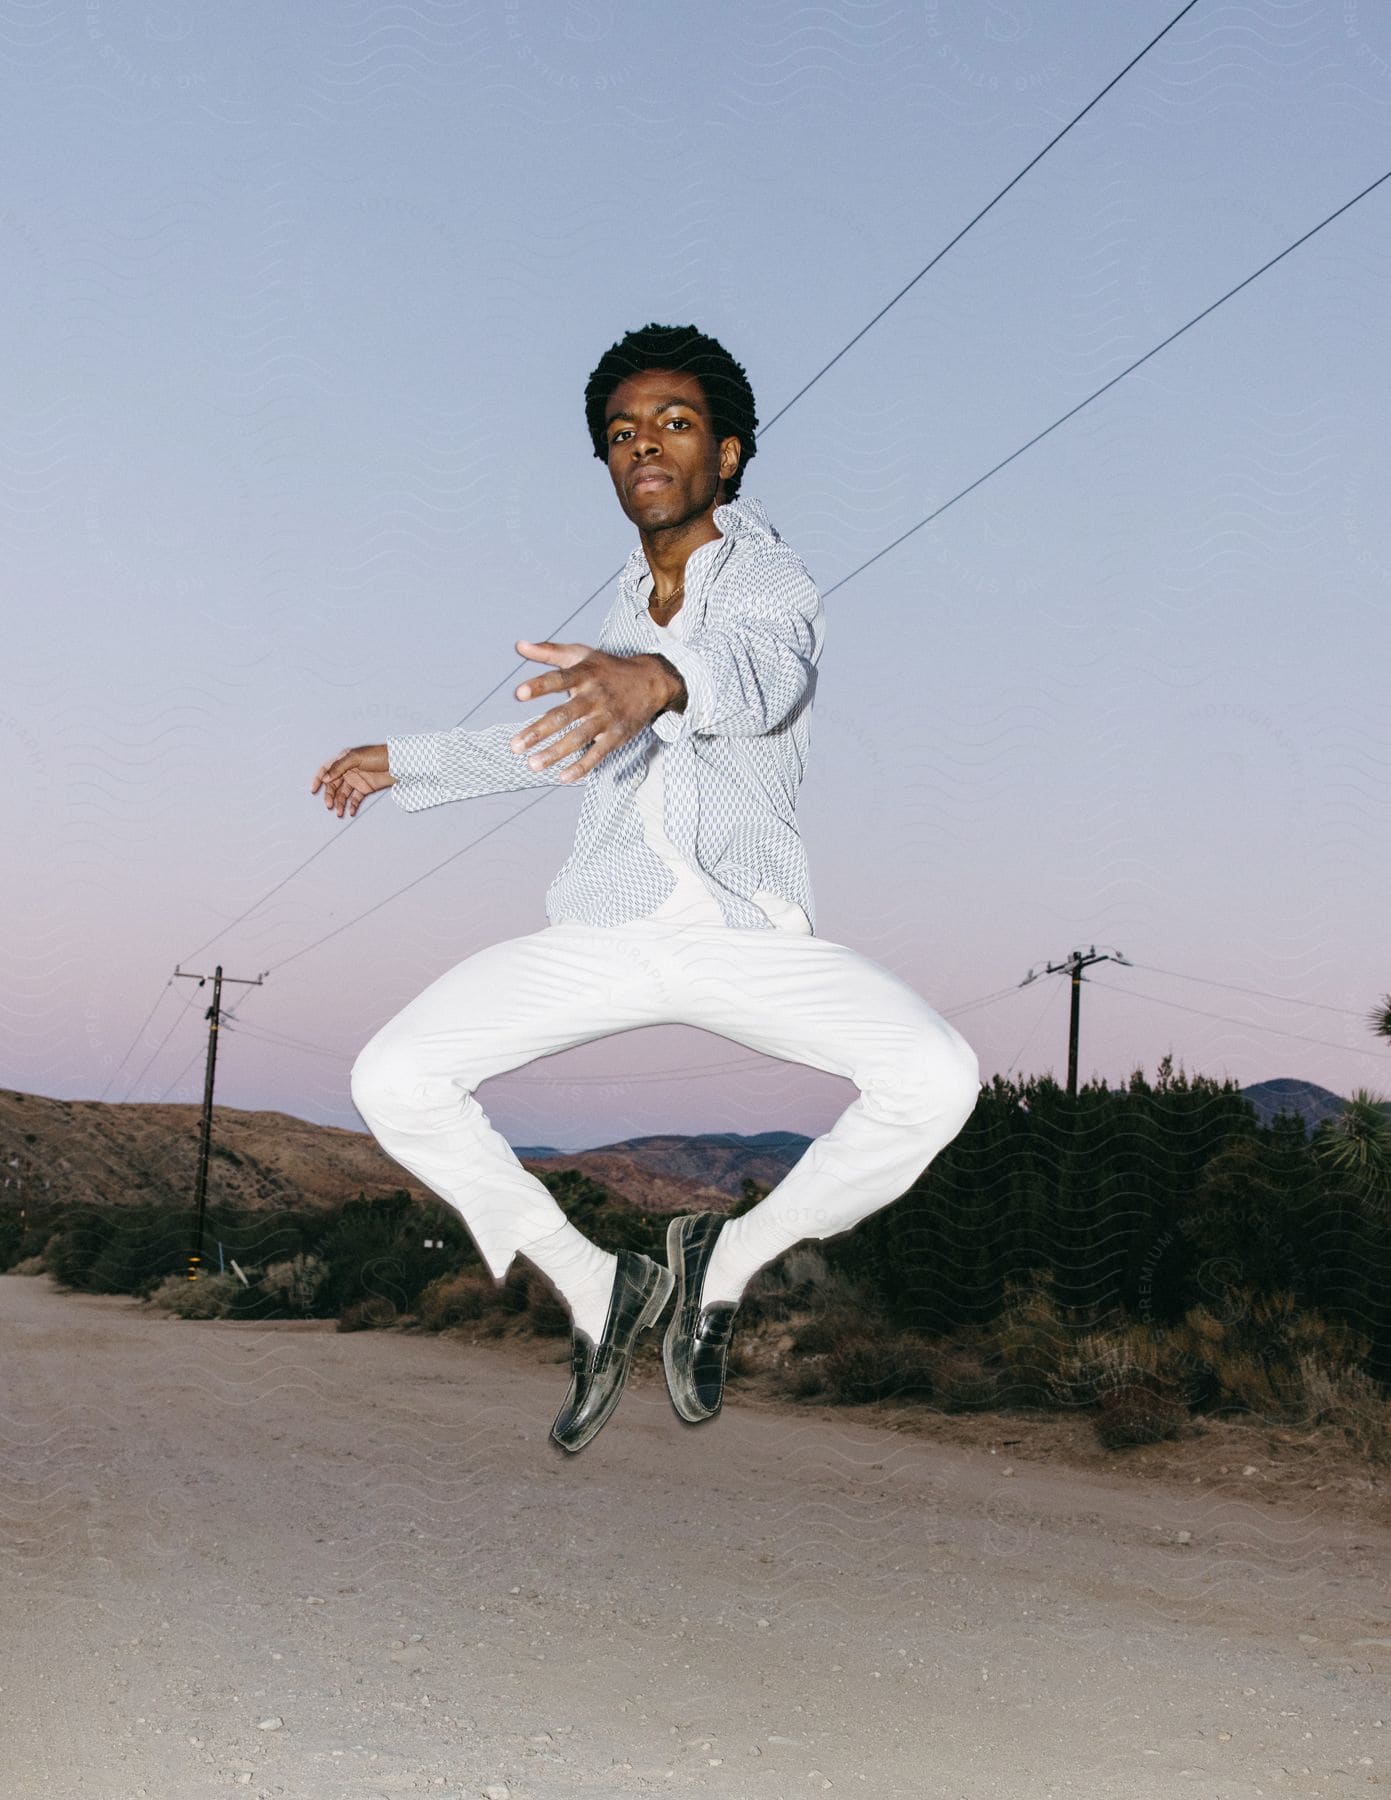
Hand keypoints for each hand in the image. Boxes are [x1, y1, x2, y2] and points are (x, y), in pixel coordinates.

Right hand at [311, 743, 393, 817]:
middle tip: (329, 806)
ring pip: (343, 794)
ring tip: (339, 813)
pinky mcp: (365, 788)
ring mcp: (356, 780)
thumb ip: (339, 767)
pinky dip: (352, 806)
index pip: (326, 769)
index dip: (318, 779)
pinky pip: (355, 799)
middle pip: (333, 785)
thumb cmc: (378, 755)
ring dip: (340, 803)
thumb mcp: (356, 758)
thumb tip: (325, 778)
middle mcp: (347, 770)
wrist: (399, 763)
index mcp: (343, 759)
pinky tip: (350, 812)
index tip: (313, 790)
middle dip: (330, 796)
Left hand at [510, 641, 684, 781]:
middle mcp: (595, 696)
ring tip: (533, 764)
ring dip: (555, 753)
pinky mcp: (617, 734)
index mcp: (584, 674)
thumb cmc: (608, 668)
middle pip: (564, 715)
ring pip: (578, 738)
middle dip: (538, 731)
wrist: (650, 681)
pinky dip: (582, 766)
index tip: (519, 694)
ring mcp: (606, 717)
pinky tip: (563, 777)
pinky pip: (598, 753)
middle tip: (515, 746)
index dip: (540, 686)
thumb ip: (548, 652)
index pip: (559, 680)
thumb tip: (519, 645)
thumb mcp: (581, 654)